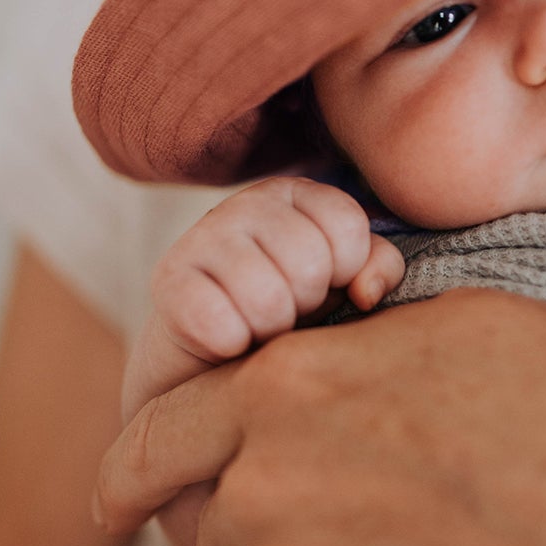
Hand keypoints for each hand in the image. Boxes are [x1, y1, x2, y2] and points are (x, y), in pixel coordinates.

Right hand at [150, 177, 404, 361]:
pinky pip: (221, 326)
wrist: (209, 351)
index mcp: (296, 194)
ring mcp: (202, 236)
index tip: (325, 284)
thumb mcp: (342, 283)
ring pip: (268, 300)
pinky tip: (227, 338)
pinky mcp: (168, 280)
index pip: (347, 225)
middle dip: (306, 304)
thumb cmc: (290, 310)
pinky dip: (231, 345)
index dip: (344, 271)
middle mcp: (246, 203)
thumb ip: (377, 268)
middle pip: (309, 263)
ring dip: (270, 330)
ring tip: (259, 324)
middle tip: (286, 308)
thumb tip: (365, 293)